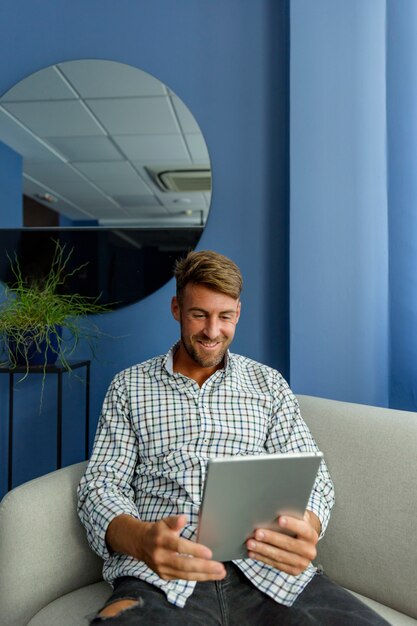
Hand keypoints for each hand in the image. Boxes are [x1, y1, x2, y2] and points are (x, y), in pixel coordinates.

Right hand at [106, 513, 225, 581]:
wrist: (140, 543)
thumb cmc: (157, 531)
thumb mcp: (164, 522)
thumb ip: (174, 521)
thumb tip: (183, 519)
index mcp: (161, 540)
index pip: (180, 547)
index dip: (195, 551)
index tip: (210, 553)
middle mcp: (160, 556)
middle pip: (184, 565)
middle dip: (204, 567)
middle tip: (220, 568)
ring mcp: (161, 568)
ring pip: (185, 575)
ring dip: (204, 575)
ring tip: (220, 573)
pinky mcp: (164, 576)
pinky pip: (183, 578)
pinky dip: (197, 577)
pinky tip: (209, 575)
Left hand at [246, 511, 318, 575]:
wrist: (304, 542)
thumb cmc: (296, 525)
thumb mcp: (298, 518)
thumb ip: (291, 513)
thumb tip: (274, 508)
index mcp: (311, 535)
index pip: (303, 529)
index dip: (292, 524)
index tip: (279, 519)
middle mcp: (309, 551)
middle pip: (289, 544)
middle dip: (271, 538)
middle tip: (257, 533)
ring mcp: (302, 563)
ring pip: (280, 556)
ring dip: (263, 550)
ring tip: (250, 543)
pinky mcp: (294, 571)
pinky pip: (276, 565)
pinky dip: (262, 558)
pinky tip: (253, 553)